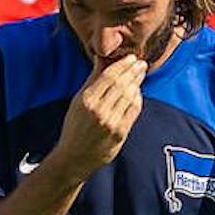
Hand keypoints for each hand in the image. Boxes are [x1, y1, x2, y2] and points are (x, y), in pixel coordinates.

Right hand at [51, 52, 144, 176]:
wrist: (74, 157)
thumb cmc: (74, 127)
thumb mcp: (77, 101)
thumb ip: (92, 80)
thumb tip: (102, 58)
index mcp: (86, 100)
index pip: (109, 76)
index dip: (122, 65)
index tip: (130, 58)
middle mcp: (99, 111)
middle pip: (122, 84)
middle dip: (133, 71)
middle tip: (140, 63)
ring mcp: (111, 123)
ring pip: (130, 96)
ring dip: (137, 83)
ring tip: (140, 74)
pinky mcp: (120, 133)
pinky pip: (133, 111)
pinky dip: (137, 99)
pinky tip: (137, 92)